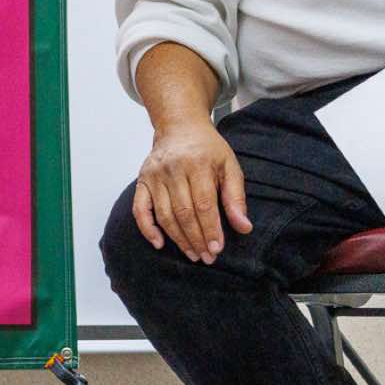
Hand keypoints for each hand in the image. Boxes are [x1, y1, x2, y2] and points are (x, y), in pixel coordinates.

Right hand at [134, 117, 252, 262]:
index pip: (204, 204)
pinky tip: (160, 244)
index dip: (211, 229)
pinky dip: (148, 229)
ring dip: (178, 239)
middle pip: (184, 212)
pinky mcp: (142, 181)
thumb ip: (236, 197)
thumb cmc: (208, 149)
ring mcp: (154, 175)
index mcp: (198, 164)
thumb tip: (244, 228)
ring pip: (164, 215)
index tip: (217, 249)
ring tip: (192, 254)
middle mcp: (173, 169)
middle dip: (196, 239)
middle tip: (207, 257)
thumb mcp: (229, 166)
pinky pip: (140, 210)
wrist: (180, 127)